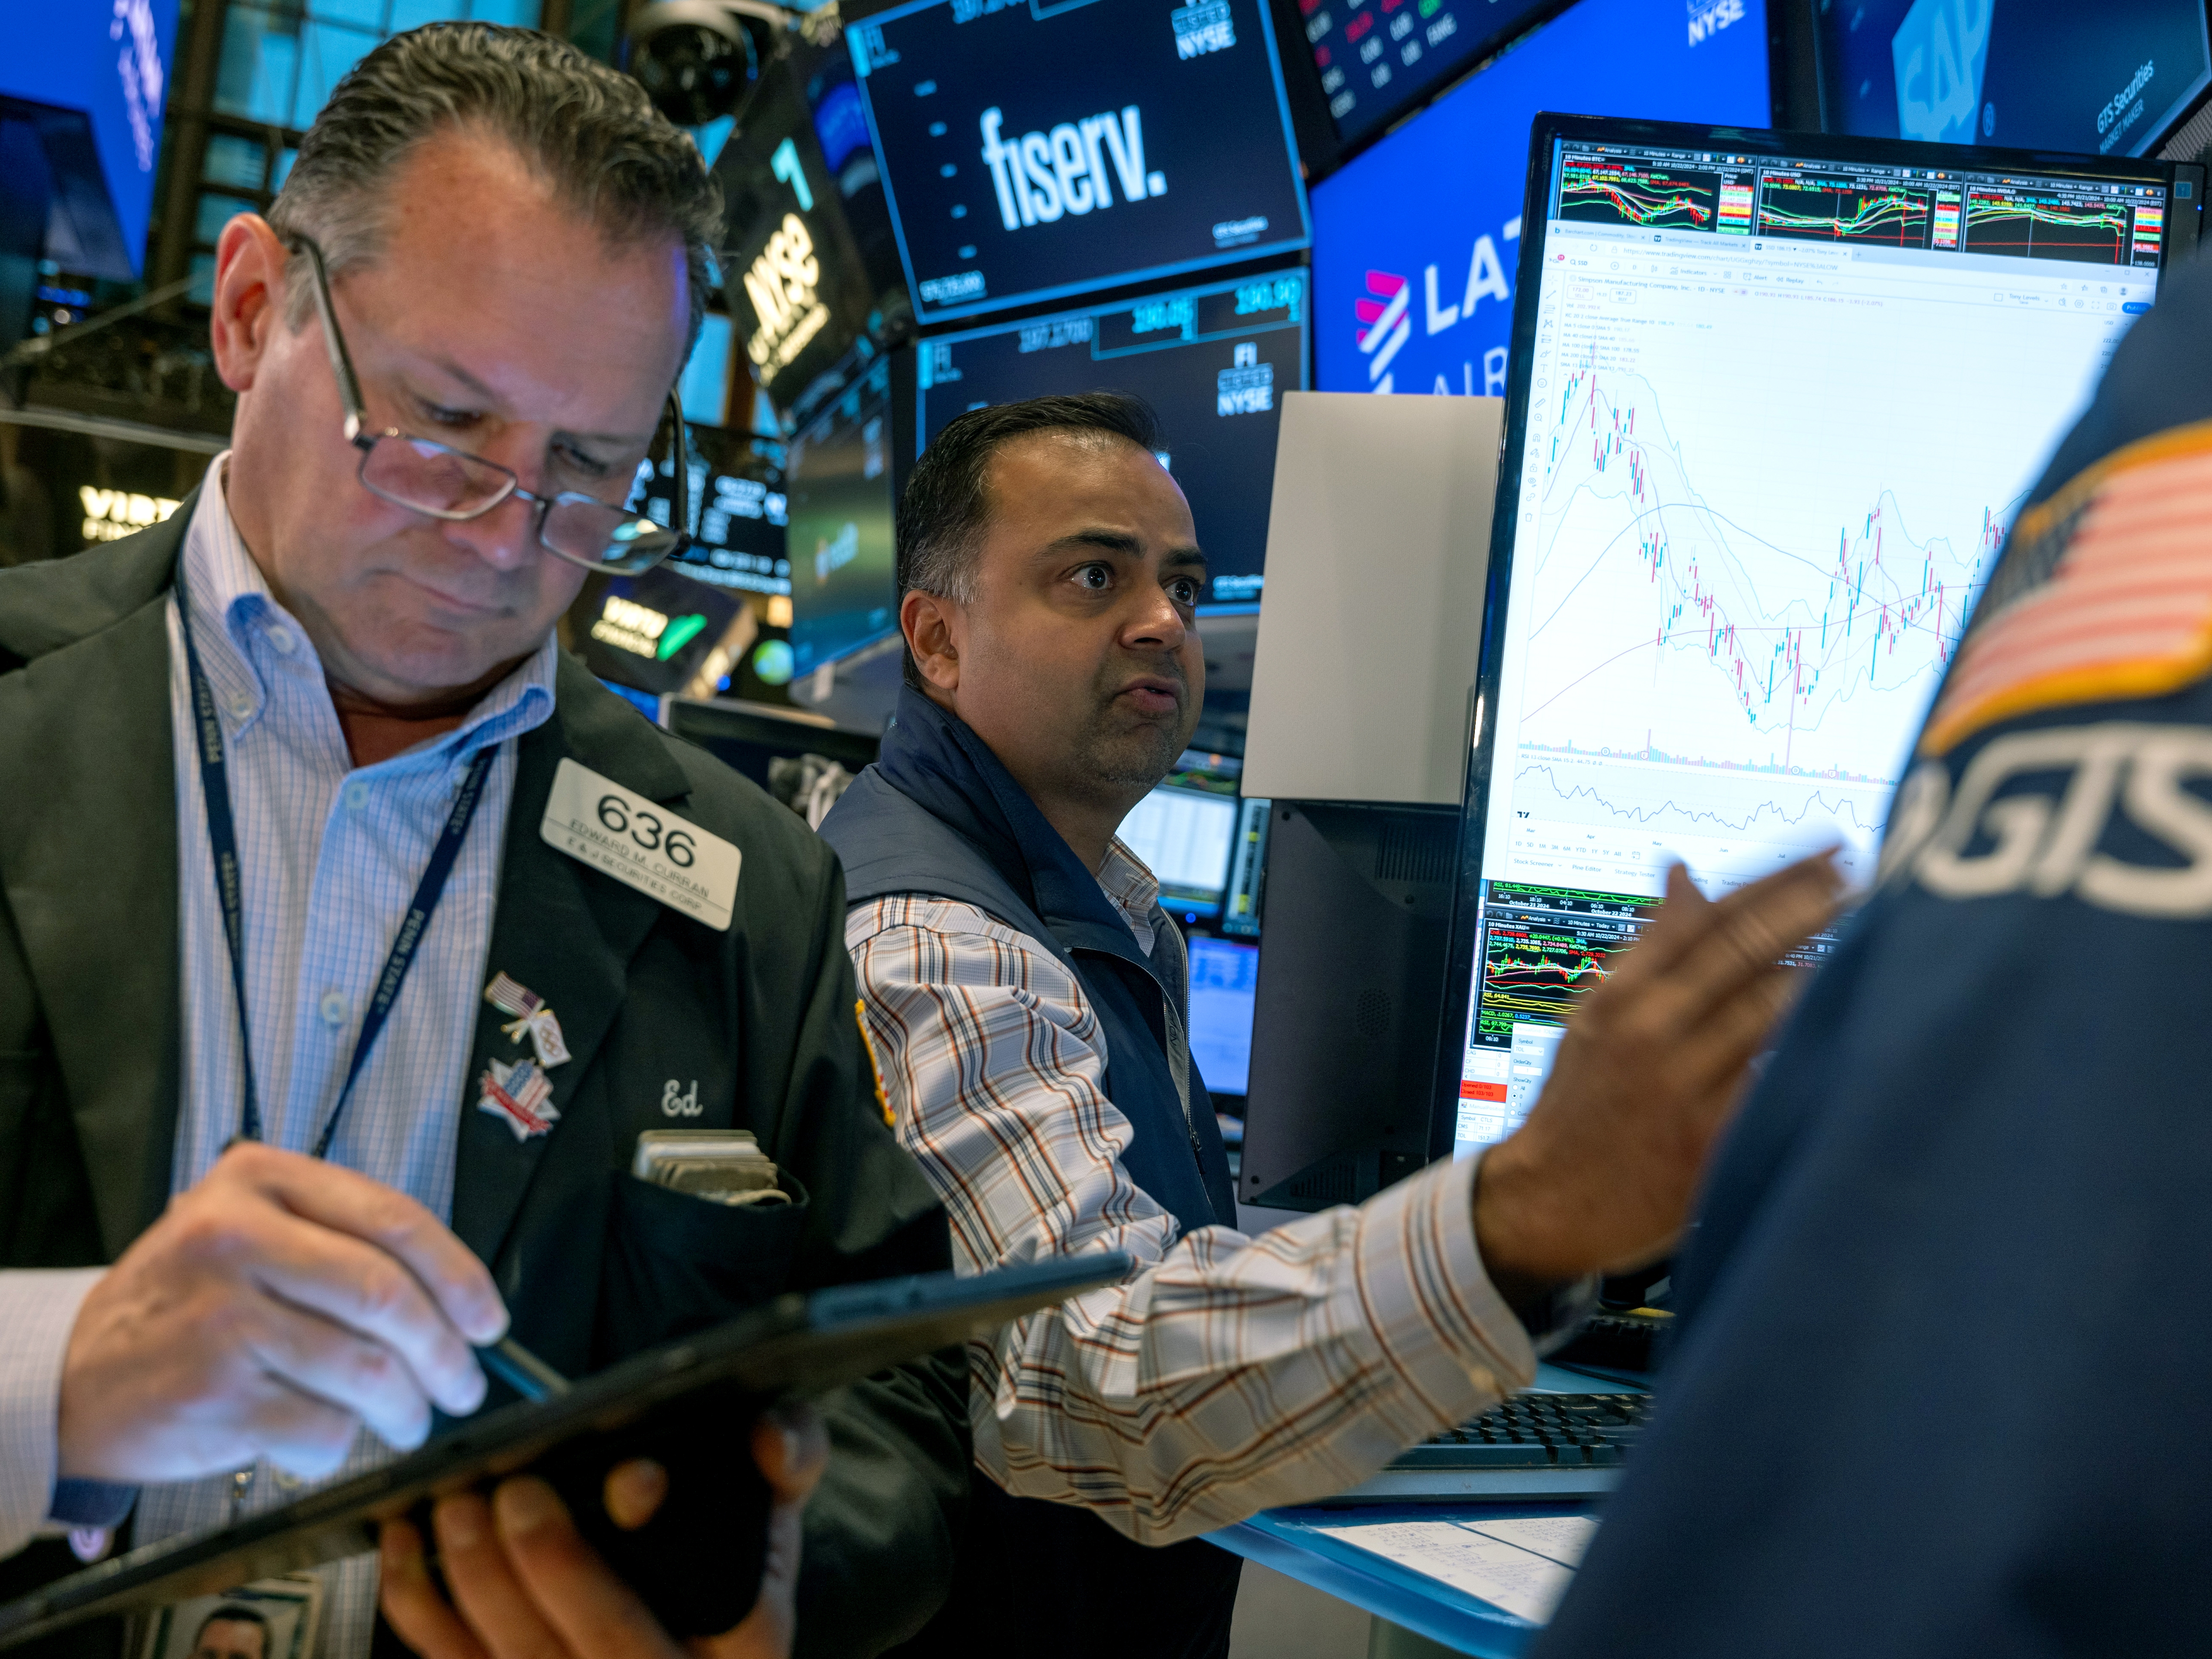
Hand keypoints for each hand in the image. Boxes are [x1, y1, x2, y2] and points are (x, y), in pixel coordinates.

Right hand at [57, 1141, 506, 1482]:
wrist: (76, 1376)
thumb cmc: (184, 1304)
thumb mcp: (250, 1231)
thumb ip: (340, 1240)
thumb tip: (457, 1296)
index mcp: (258, 1179)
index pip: (395, 1219)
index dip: (459, 1275)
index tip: (488, 1318)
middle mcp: (237, 1236)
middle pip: (389, 1295)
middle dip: (445, 1351)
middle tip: (464, 1383)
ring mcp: (223, 1317)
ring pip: (367, 1368)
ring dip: (406, 1407)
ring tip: (409, 1418)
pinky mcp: (216, 1394)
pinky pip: (323, 1426)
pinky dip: (345, 1442)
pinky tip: (334, 1436)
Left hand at [379, 1406, 830, 1658]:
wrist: (679, 1655)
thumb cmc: (717, 1576)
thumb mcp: (770, 1520)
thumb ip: (787, 1462)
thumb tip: (768, 1432)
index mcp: (746, 1642)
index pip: (731, 1608)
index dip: (685, 1545)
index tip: (638, 1479)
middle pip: (607, 1640)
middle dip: (556, 1564)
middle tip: (518, 1491)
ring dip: (478, 1582)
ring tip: (456, 1506)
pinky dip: (419, 1608)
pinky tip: (405, 1546)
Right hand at [1474, 853, 1843, 1290]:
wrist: (1550, 1201)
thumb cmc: (1582, 1101)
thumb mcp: (1597, 1013)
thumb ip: (1648, 946)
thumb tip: (1682, 871)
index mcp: (1619, 996)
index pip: (1704, 917)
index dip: (1772, 879)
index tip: (1825, 852)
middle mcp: (1648, 1033)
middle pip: (1740, 952)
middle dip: (1808, 906)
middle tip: (1865, 875)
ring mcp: (1680, 1087)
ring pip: (1767, 1013)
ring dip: (1824, 970)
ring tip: (1875, 935)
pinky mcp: (1709, 1142)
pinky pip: (1772, 1084)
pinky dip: (1812, 1052)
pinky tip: (1855, 1025)